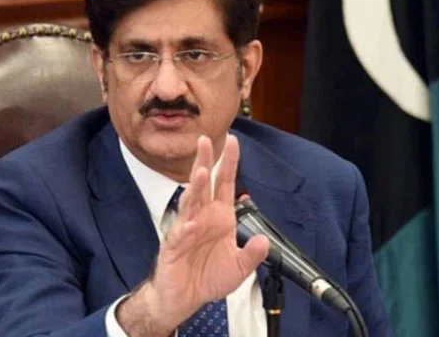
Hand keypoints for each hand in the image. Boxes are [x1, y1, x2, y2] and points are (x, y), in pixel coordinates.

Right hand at [117, 135, 269, 334]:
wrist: (184, 298)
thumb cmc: (207, 277)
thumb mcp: (240, 268)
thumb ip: (253, 254)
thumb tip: (264, 241)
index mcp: (219, 217)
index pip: (224, 184)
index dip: (229, 163)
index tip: (233, 142)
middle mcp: (203, 217)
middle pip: (203, 185)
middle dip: (204, 162)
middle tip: (205, 141)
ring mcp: (186, 229)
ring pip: (190, 203)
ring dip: (194, 188)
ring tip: (198, 174)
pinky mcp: (173, 246)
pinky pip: (180, 235)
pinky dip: (185, 229)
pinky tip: (191, 223)